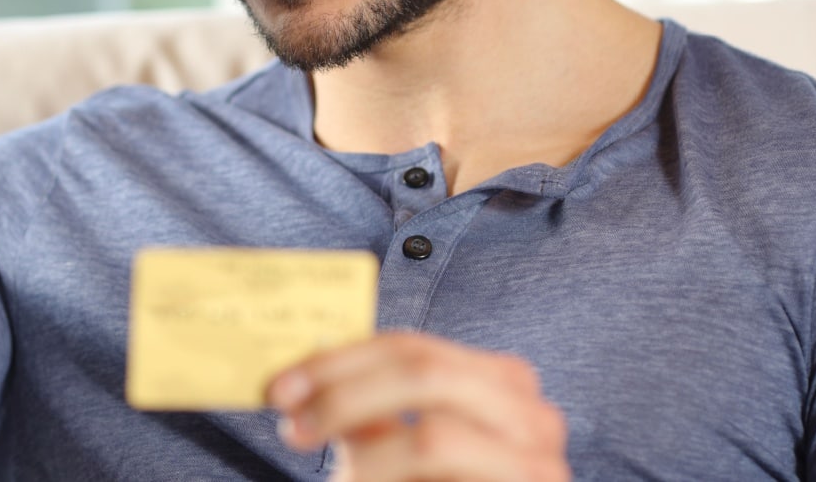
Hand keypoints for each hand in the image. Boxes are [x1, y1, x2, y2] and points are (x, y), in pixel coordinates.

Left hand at [267, 332, 569, 481]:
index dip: (336, 361)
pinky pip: (439, 469)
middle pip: (422, 371)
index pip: (407, 346)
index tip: (278, 387)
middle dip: (343, 393)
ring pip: (431, 435)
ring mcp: (537, 458)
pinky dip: (387, 478)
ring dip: (366, 454)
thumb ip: (371, 413)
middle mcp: (528, 408)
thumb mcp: (405, 447)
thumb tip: (300, 385)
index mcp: (497, 379)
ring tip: (338, 474)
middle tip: (292, 425)